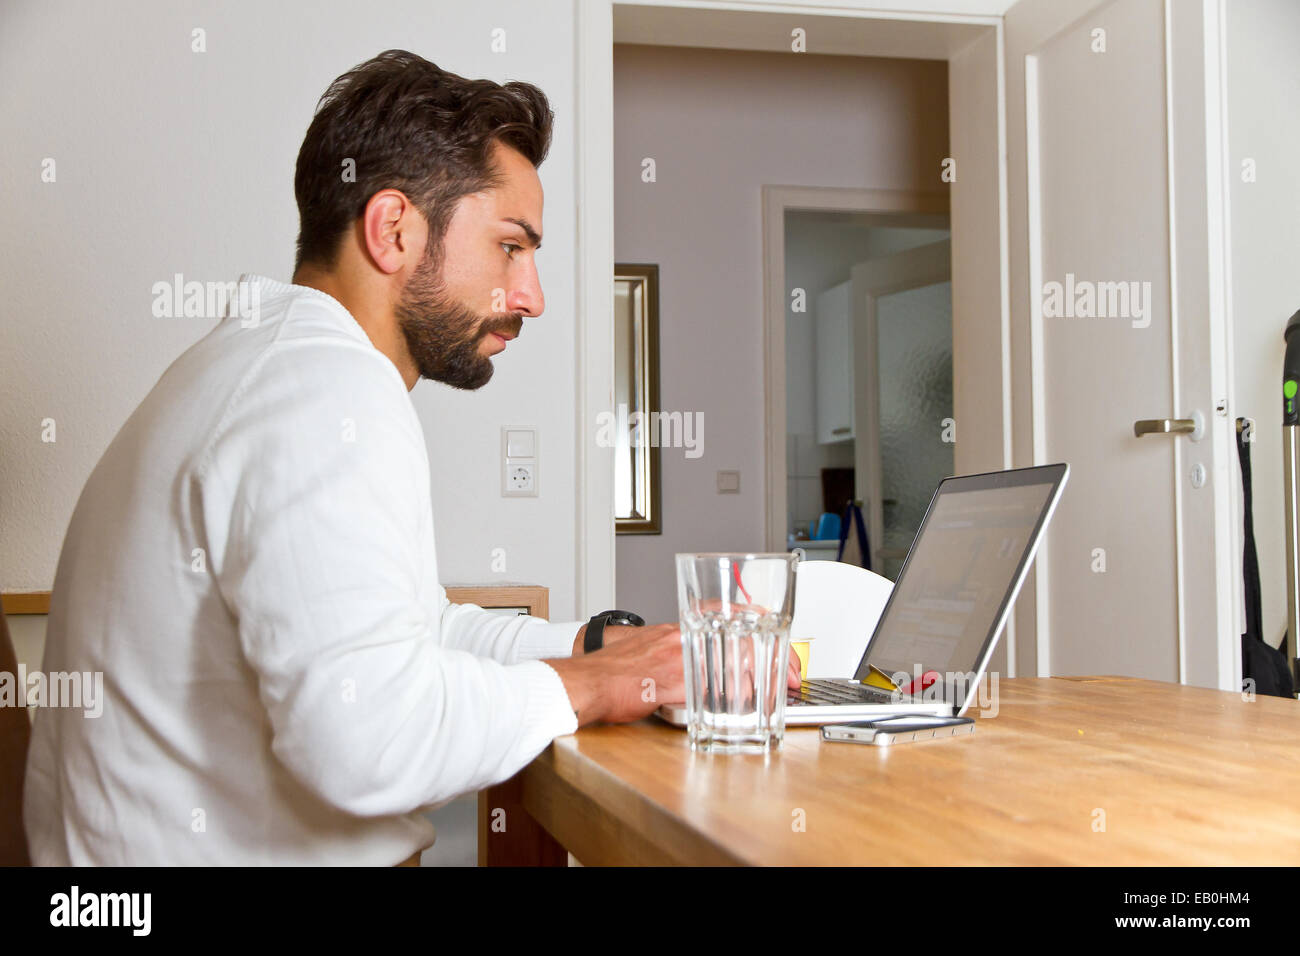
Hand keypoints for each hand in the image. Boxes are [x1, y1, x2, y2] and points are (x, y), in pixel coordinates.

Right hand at [551, 622, 802, 725]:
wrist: (582, 681)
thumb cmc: (606, 671)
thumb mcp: (644, 648)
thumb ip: (671, 651)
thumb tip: (689, 661)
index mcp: (675, 630)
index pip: (726, 612)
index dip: (758, 620)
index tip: (778, 629)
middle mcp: (681, 639)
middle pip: (740, 636)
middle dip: (775, 652)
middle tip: (793, 671)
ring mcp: (678, 661)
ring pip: (733, 659)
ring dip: (764, 674)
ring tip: (783, 686)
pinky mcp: (672, 685)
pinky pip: (714, 687)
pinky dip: (737, 694)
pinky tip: (752, 702)